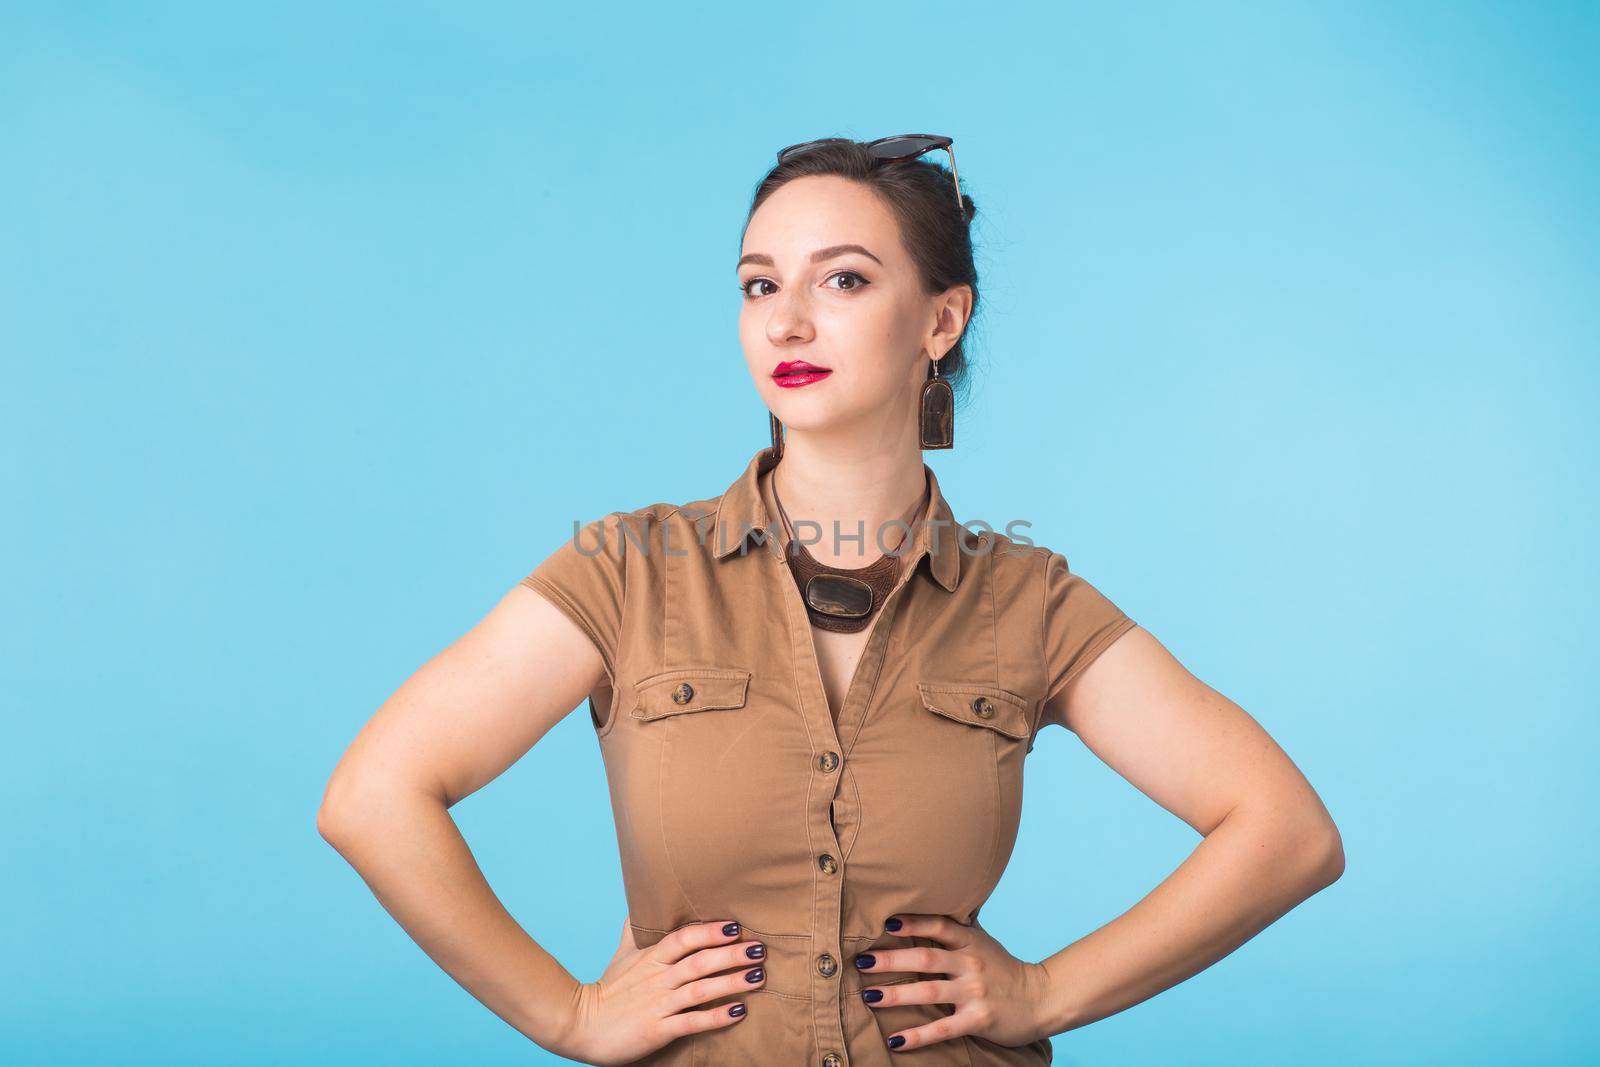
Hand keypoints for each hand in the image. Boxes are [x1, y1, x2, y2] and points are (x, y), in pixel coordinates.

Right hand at [553, 915, 767, 1065]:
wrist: (580, 1025)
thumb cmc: (609, 990)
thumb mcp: (623, 955)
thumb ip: (637, 929)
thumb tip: (643, 899)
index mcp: (651, 958)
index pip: (683, 938)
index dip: (709, 931)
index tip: (736, 927)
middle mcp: (657, 978)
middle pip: (698, 961)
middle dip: (731, 954)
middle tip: (760, 949)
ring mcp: (657, 1005)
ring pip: (699, 990)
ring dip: (731, 982)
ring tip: (758, 976)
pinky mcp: (656, 1030)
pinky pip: (691, 1022)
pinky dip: (716, 1017)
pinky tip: (739, 1012)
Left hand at [856, 913, 1051, 1051]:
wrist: (1041, 999)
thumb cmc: (1004, 969)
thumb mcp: (983, 942)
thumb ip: (957, 928)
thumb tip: (925, 907)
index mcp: (970, 942)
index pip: (939, 926)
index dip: (913, 923)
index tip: (885, 922)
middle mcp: (971, 964)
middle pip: (926, 958)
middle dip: (892, 960)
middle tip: (862, 961)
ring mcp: (974, 992)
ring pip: (929, 992)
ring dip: (896, 995)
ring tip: (869, 996)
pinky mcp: (978, 1020)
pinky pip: (942, 1029)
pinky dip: (917, 1036)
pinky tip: (895, 1040)